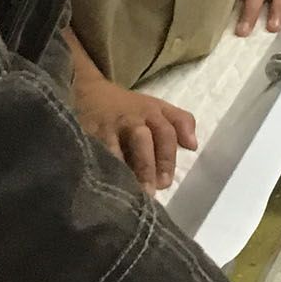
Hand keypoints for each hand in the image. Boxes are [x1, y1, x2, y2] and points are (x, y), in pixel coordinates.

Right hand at [74, 71, 197, 193]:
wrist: (89, 91)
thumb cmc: (128, 107)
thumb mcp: (156, 107)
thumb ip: (179, 122)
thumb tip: (193, 146)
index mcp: (151, 112)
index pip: (165, 133)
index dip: (167, 157)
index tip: (165, 182)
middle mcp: (130, 118)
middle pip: (142, 139)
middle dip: (147, 165)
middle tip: (149, 190)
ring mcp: (107, 126)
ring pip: (116, 147)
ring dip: (123, 169)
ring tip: (128, 190)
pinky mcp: (87, 133)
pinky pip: (94, 151)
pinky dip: (100, 165)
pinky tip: (104, 180)